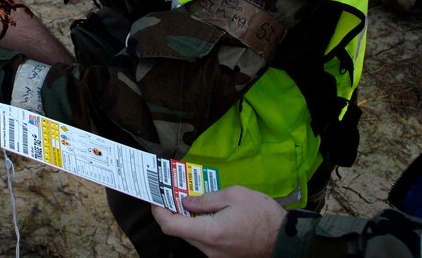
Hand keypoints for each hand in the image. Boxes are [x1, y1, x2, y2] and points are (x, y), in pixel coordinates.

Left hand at [151, 186, 286, 257]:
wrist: (289, 240)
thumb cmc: (264, 216)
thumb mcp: (234, 196)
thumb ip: (206, 199)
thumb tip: (186, 201)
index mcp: (208, 233)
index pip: (170, 226)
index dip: (158, 211)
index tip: (155, 198)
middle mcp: (209, 249)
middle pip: (179, 232)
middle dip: (172, 212)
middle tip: (173, 193)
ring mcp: (217, 256)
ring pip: (192, 237)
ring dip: (187, 220)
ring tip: (191, 200)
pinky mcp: (225, 257)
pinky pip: (205, 241)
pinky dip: (200, 227)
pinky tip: (207, 213)